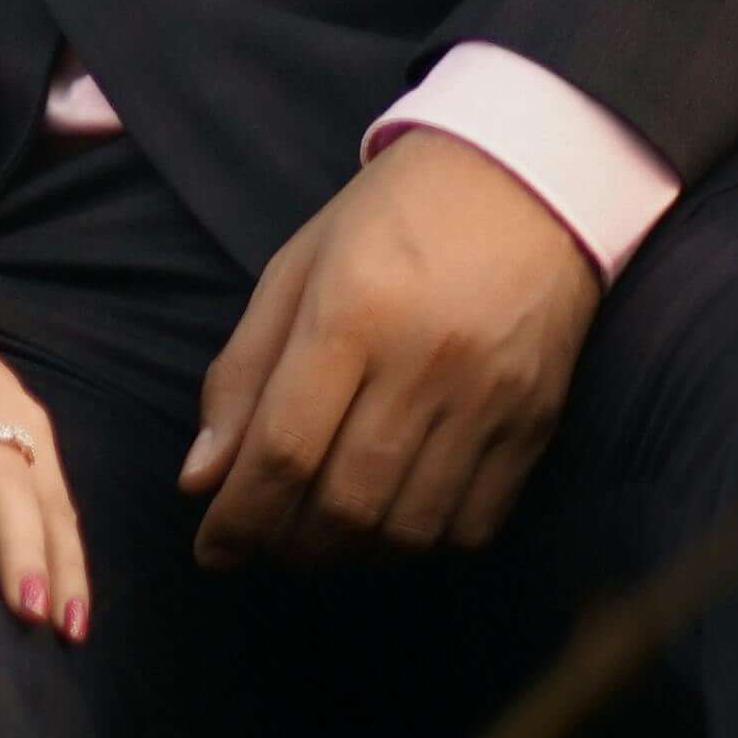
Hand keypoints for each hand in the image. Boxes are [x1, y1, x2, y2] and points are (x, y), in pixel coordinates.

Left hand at [183, 130, 601, 563]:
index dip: (239, 518)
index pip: (283, 450)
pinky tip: (390, 525)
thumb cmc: (391, 219)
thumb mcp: (295, 271)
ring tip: (317, 543)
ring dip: (351, 555)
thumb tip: (200, 479)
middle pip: (345, 502)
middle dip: (288, 546)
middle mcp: (424, 364)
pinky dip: (423, 545)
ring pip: (410, 526)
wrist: (526, 181)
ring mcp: (490, 399)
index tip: (211, 550)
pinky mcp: (537, 422)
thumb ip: (242, 375)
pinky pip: (476, 522)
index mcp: (350, 315)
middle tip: (261, 548)